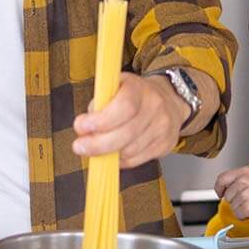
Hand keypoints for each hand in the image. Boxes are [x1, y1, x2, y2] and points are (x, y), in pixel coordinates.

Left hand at [72, 72, 189, 167]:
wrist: (168, 99)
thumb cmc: (133, 94)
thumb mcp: (115, 88)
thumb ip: (99, 103)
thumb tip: (84, 127)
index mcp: (139, 88)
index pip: (124, 106)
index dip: (101, 120)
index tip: (81, 126)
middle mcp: (155, 107)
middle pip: (127, 133)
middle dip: (98, 144)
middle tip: (80, 146)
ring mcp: (162, 127)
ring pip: (130, 150)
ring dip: (107, 153)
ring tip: (94, 148)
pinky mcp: (165, 145)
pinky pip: (136, 160)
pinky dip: (119, 160)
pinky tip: (111, 154)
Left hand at [214, 165, 248, 222]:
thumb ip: (244, 179)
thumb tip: (232, 187)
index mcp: (245, 171)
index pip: (222, 178)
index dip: (219, 188)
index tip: (220, 193)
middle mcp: (243, 180)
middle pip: (228, 195)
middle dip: (236, 201)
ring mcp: (244, 193)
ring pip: (233, 206)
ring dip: (242, 209)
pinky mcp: (247, 206)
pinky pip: (238, 215)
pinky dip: (245, 216)